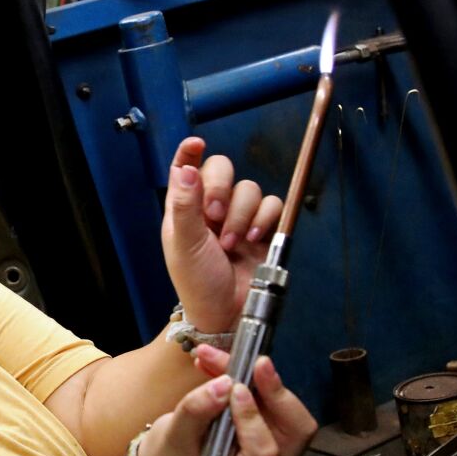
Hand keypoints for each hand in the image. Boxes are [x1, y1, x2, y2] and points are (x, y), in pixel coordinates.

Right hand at [138, 353, 315, 455]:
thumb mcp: (175, 437)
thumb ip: (197, 412)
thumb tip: (224, 383)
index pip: (263, 451)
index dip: (252, 418)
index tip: (233, 388)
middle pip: (296, 432)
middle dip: (278, 393)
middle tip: (257, 363)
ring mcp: (274, 448)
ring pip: (286, 410)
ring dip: (258, 378)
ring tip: (218, 356)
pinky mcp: (270, 427)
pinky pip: (272, 401)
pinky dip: (250, 378)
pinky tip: (218, 361)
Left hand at [161, 137, 282, 333]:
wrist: (224, 313)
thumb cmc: (196, 281)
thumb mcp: (184, 244)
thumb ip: (185, 205)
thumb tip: (184, 167)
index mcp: (184, 208)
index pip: (185, 169)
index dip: (190, 152)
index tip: (196, 143)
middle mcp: (211, 207)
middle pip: (223, 170)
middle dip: (221, 189)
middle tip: (214, 216)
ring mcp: (238, 216)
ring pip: (249, 188)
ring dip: (241, 214)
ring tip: (231, 243)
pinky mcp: (263, 228)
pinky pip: (272, 205)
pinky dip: (264, 219)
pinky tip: (252, 239)